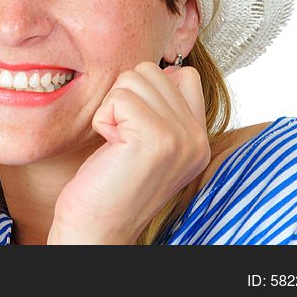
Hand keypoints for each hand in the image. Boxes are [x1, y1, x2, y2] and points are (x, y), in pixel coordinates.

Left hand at [47, 61, 210, 243]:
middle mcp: (197, 138)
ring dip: (112, 107)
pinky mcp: (155, 138)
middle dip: (124, 97)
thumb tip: (161, 68)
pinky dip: (103, 118)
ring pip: (134, 78)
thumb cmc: (110, 182)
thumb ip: (162, 110)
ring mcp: (180, 138)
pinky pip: (118, 98)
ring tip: (116, 142)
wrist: (96, 227)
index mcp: (199, 138)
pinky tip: (110, 147)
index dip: (148, 87)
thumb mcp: (148, 144)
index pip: (185, 75)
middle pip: (152, 71)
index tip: (133, 123)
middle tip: (121, 137)